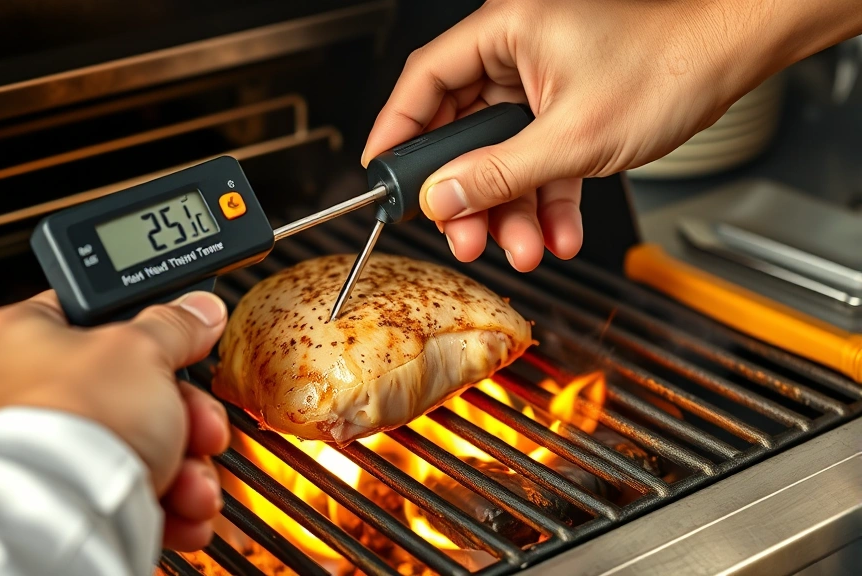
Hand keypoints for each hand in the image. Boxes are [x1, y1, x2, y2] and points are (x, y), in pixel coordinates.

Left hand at [0, 290, 230, 551]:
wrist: (50, 519)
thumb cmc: (72, 424)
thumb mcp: (145, 351)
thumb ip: (174, 326)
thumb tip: (197, 310)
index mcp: (16, 336)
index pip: (88, 321)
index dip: (146, 338)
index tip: (182, 353)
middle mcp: (0, 394)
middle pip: (114, 397)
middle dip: (177, 420)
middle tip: (201, 430)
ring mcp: (10, 457)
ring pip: (113, 452)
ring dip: (174, 468)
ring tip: (194, 487)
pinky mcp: (28, 508)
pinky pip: (98, 497)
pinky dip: (145, 505)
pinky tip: (177, 515)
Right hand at [362, 0, 856, 270]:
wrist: (731, 63)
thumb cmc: (668, 67)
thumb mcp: (572, 137)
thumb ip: (500, 173)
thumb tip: (443, 198)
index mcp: (505, 31)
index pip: (425, 81)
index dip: (398, 132)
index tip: (384, 176)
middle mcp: (516, 52)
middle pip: (462, 130)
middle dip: (469, 192)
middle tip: (464, 234)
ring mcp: (541, 83)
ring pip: (501, 154)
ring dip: (511, 208)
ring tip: (524, 247)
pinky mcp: (565, 108)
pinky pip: (538, 159)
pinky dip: (546, 198)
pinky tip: (559, 232)